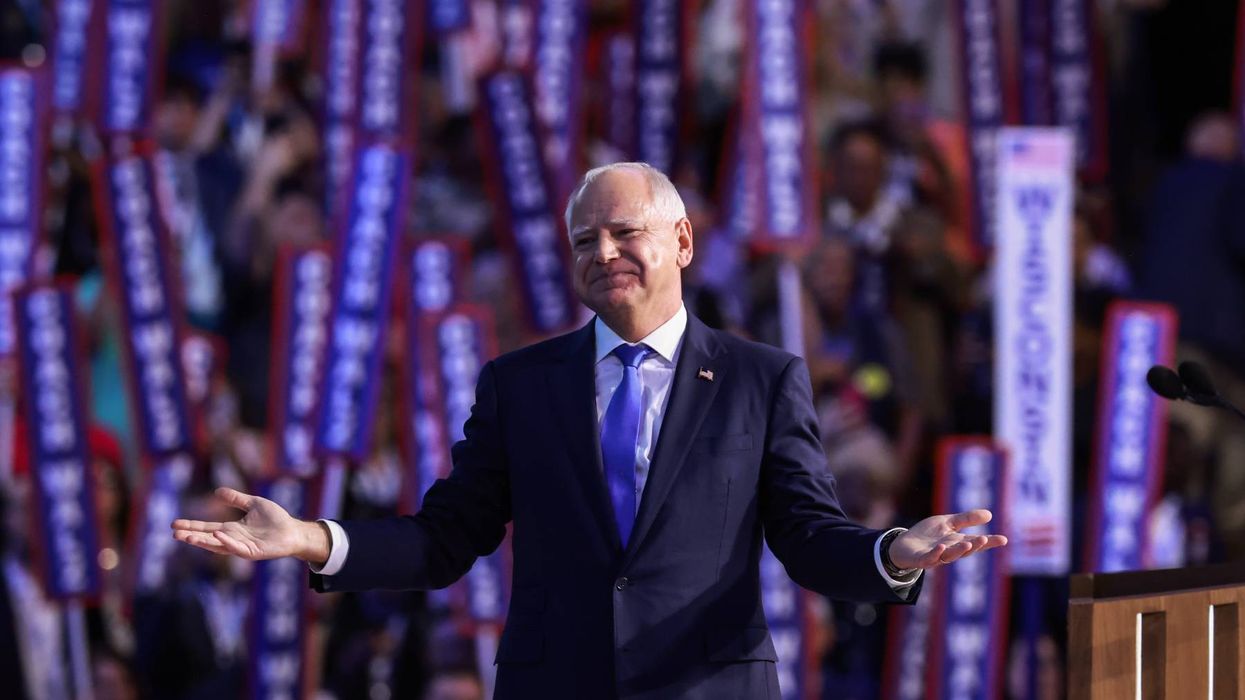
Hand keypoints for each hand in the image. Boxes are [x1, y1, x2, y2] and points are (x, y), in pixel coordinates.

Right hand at [171, 487, 330, 565]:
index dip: (192, 526)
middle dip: (191, 536)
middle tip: (174, 534)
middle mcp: (233, 539)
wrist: (293, 531)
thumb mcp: (253, 503)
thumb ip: (236, 499)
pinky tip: (217, 535)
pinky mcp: (253, 552)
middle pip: (207, 539)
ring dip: (203, 542)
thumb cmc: (275, 519)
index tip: (174, 524)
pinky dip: (227, 542)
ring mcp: (242, 547)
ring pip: (218, 546)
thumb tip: (217, 491)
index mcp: (231, 529)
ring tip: (188, 537)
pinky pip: (237, 548)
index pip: (207, 528)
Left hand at [887, 509, 1006, 570]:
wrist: (903, 545)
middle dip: (975, 546)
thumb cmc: (927, 535)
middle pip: (965, 550)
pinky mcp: (921, 559)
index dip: (989, 541)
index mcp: (957, 542)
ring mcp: (936, 556)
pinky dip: (936, 553)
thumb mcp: (948, 523)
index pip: (976, 542)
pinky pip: (930, 558)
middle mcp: (949, 551)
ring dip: (959, 550)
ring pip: (950, 556)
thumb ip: (966, 519)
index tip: (1004, 539)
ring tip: (968, 543)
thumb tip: (990, 514)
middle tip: (984, 540)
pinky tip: (942, 547)